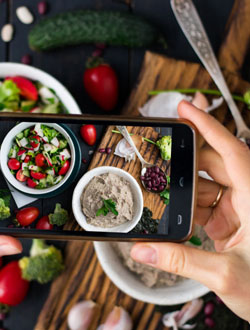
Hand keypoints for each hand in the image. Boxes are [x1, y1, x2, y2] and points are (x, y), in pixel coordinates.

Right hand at [131, 100, 249, 320]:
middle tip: (161, 155)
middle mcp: (248, 198)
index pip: (232, 151)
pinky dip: (188, 208)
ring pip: (206, 186)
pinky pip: (204, 205)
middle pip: (214, 164)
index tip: (187, 108)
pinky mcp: (230, 222)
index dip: (208, 126)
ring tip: (162, 190)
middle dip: (186, 160)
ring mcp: (239, 210)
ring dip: (184, 190)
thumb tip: (144, 250)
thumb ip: (181, 261)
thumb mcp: (225, 275)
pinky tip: (176, 212)